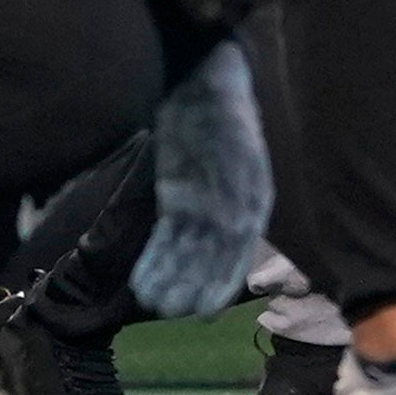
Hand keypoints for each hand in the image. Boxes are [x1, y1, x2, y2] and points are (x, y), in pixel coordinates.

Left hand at [127, 38, 274, 316]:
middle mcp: (231, 211)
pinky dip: (156, 259)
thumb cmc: (222, 110)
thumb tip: (233, 228)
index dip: (222, 283)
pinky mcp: (177, 201)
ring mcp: (203, 207)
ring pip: (187, 253)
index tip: (204, 311)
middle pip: (210, 258)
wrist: (201, 83)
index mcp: (253, 201)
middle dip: (191, 286)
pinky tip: (142, 280)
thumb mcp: (233, 145)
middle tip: (168, 310)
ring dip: (171, 278)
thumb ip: (234, 187)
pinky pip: (168, 237)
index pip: (238, 252)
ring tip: (151, 301)